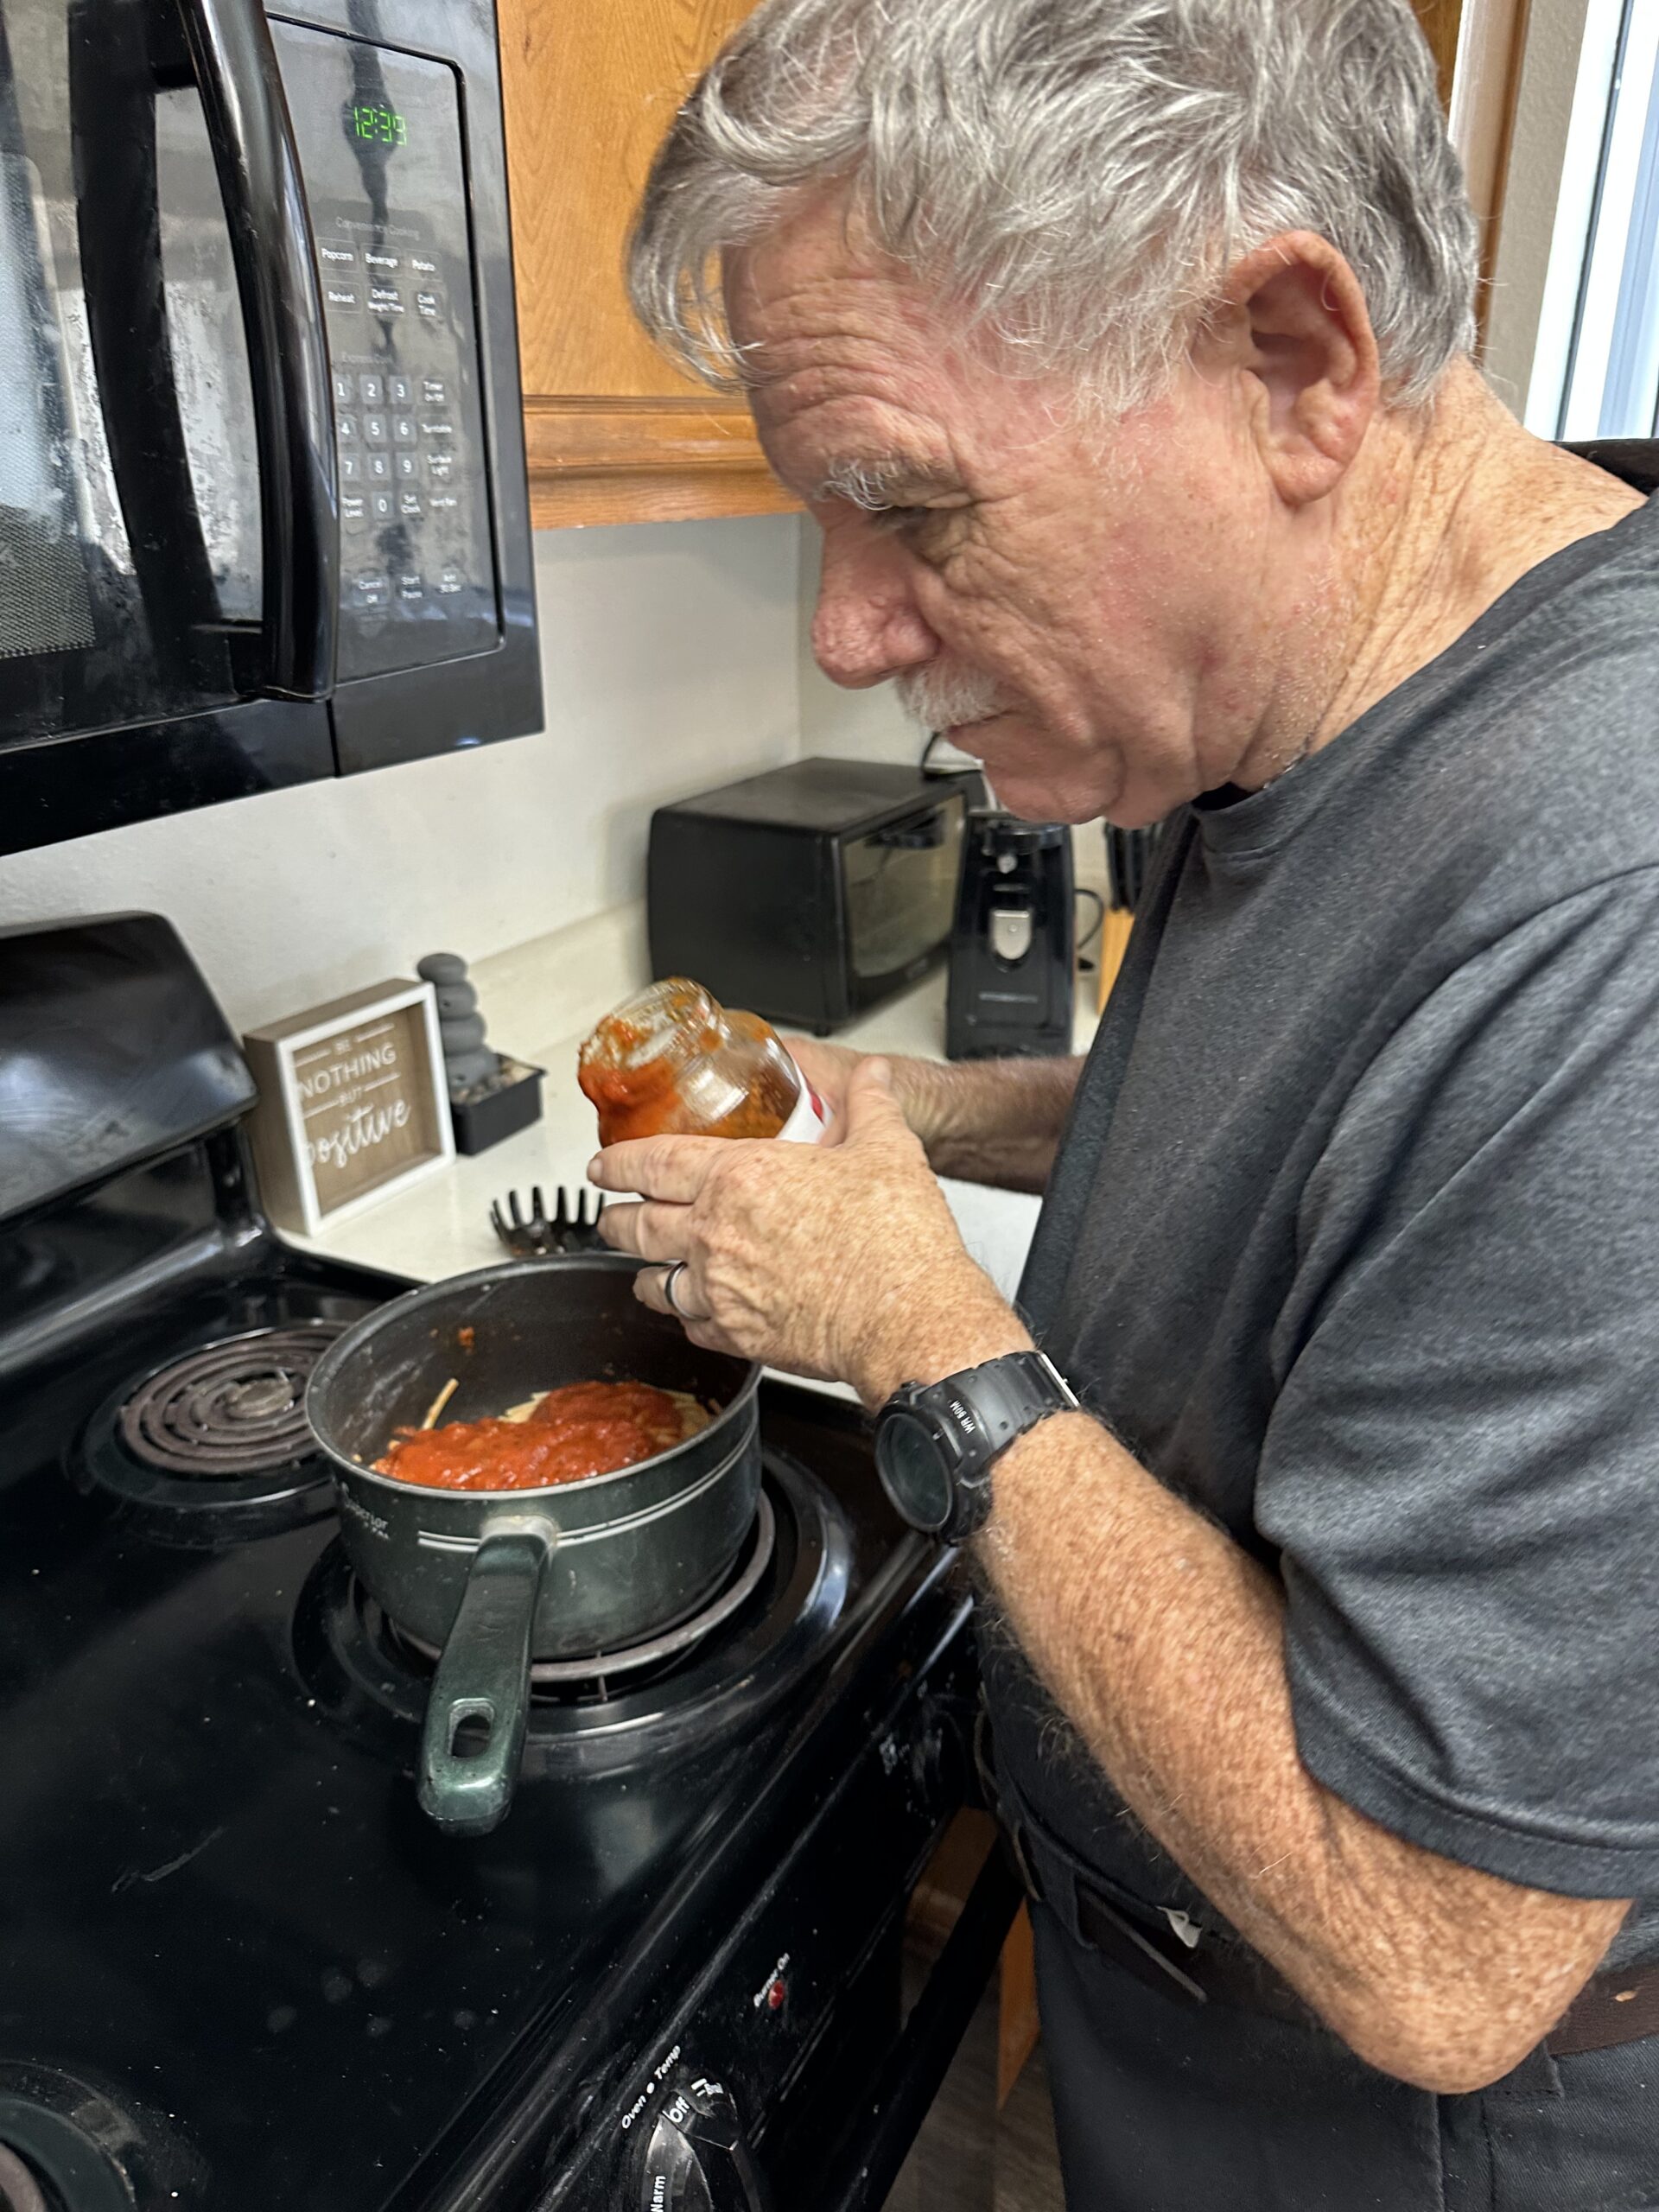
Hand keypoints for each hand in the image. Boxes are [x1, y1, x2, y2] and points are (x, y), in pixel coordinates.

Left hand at [589, 1058, 1029, 1403]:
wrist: (908, 1316)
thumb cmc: (894, 1239)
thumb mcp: (887, 1150)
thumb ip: (872, 1105)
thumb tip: (876, 1076)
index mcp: (741, 1179)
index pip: (653, 1163)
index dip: (618, 1163)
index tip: (602, 1166)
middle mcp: (717, 1235)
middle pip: (638, 1226)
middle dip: (615, 1221)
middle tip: (609, 1218)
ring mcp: (722, 1291)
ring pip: (656, 1285)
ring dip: (644, 1276)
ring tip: (644, 1274)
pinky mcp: (739, 1337)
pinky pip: (694, 1327)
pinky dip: (689, 1320)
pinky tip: (696, 1317)